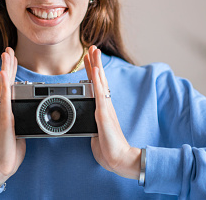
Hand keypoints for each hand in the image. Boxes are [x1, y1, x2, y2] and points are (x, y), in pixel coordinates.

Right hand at [0, 47, 25, 184]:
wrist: (0, 165)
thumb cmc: (9, 150)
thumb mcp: (19, 131)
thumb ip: (22, 120)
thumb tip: (30, 116)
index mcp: (7, 111)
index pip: (8, 87)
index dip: (9, 72)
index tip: (11, 58)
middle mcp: (2, 109)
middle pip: (4, 82)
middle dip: (7, 65)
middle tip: (8, 49)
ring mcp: (2, 112)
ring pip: (3, 86)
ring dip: (5, 69)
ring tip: (6, 55)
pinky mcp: (3, 118)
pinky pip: (3, 99)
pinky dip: (3, 86)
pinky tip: (2, 75)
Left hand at [84, 46, 140, 179]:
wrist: (119, 158)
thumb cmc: (108, 148)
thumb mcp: (97, 132)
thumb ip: (92, 124)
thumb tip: (87, 123)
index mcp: (102, 108)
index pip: (97, 85)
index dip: (94, 71)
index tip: (91, 59)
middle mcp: (104, 104)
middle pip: (99, 79)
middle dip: (95, 62)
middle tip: (92, 47)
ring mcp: (105, 107)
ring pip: (100, 81)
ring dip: (96, 65)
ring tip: (94, 51)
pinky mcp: (104, 113)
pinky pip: (99, 94)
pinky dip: (98, 81)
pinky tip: (97, 70)